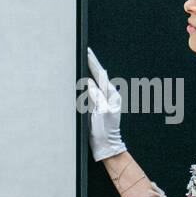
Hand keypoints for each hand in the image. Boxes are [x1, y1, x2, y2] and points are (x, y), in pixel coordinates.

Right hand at [86, 47, 126, 161]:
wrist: (106, 145)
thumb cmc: (105, 131)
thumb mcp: (102, 113)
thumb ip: (97, 97)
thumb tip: (91, 83)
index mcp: (112, 95)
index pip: (101, 75)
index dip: (93, 63)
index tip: (87, 52)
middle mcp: (108, 95)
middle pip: (99, 75)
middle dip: (92, 63)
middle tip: (85, 51)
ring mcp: (102, 100)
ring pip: (95, 81)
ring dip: (89, 71)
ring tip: (84, 58)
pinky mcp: (97, 105)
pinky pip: (91, 90)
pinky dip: (86, 82)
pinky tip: (83, 77)